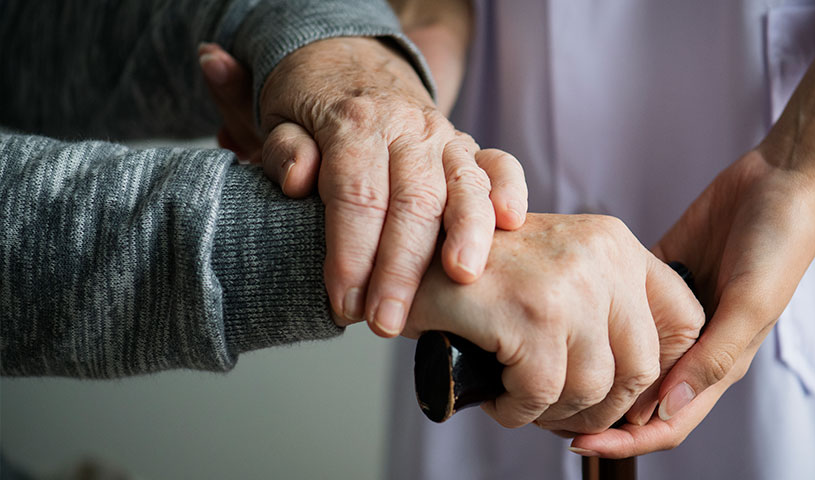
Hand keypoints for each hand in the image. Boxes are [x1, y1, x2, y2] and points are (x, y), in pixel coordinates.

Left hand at [198, 40, 527, 336]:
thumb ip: (286, 150)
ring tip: (461, 278)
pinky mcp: (469, 146)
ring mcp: (444, 136)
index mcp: (355, 123)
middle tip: (387, 321)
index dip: (351, 255)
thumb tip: (300, 180)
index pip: (357, 195)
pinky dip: (509, 190)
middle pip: (412, 201)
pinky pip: (499, 164)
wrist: (350, 61)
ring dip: (466, 234)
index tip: (344, 304)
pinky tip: (511, 222)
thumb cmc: (312, 105)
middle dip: (401, 267)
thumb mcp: (280, 118)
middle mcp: (407, 128)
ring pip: (463, 185)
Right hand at [403, 213, 703, 432]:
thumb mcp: (559, 271)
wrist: (407, 256)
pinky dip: (517, 411)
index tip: (626, 394)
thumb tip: (651, 386)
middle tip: (562, 413)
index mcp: (615, 243)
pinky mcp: (530, 315)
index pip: (683, 319)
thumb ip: (608, 307)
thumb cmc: (482, 275)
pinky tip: (498, 397)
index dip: (663, 371)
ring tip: (521, 400)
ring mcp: (568, 284)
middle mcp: (601, 257)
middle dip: (602, 407)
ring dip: (554, 411)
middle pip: (641, 368)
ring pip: (592, 388)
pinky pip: (541, 395)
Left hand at [571, 150, 814, 457]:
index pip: (667, 421)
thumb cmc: (780, 244)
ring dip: (595, 367)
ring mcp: (673, 312)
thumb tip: (668, 407)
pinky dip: (598, 317)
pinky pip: (622, 305)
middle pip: (639, 397)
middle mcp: (693, 345)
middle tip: (550, 410)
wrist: (783, 180)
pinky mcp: (660, 276)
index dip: (625, 441)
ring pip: (626, 355)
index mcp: (719, 362)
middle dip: (599, 412)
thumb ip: (713, 357)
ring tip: (550, 367)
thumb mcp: (750, 304)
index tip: (578, 444)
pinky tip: (569, 316)